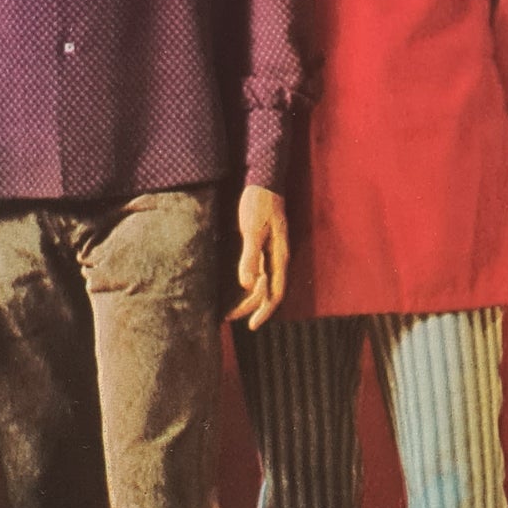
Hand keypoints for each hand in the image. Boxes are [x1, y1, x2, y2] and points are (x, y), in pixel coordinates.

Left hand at [227, 184, 290, 330]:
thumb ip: (250, 257)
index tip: (251, 325)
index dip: (264, 311)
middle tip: (230, 319)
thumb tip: (247, 285)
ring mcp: (270, 252)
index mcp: (279, 257)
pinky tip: (235, 286)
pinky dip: (246, 282)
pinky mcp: (261, 245)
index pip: (275, 293)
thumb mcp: (252, 230)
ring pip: (262, 283)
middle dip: (251, 308)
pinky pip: (256, 271)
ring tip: (228, 309)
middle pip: (267, 292)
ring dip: (247, 297)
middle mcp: (277, 259)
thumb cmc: (258, 204)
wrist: (263, 182)